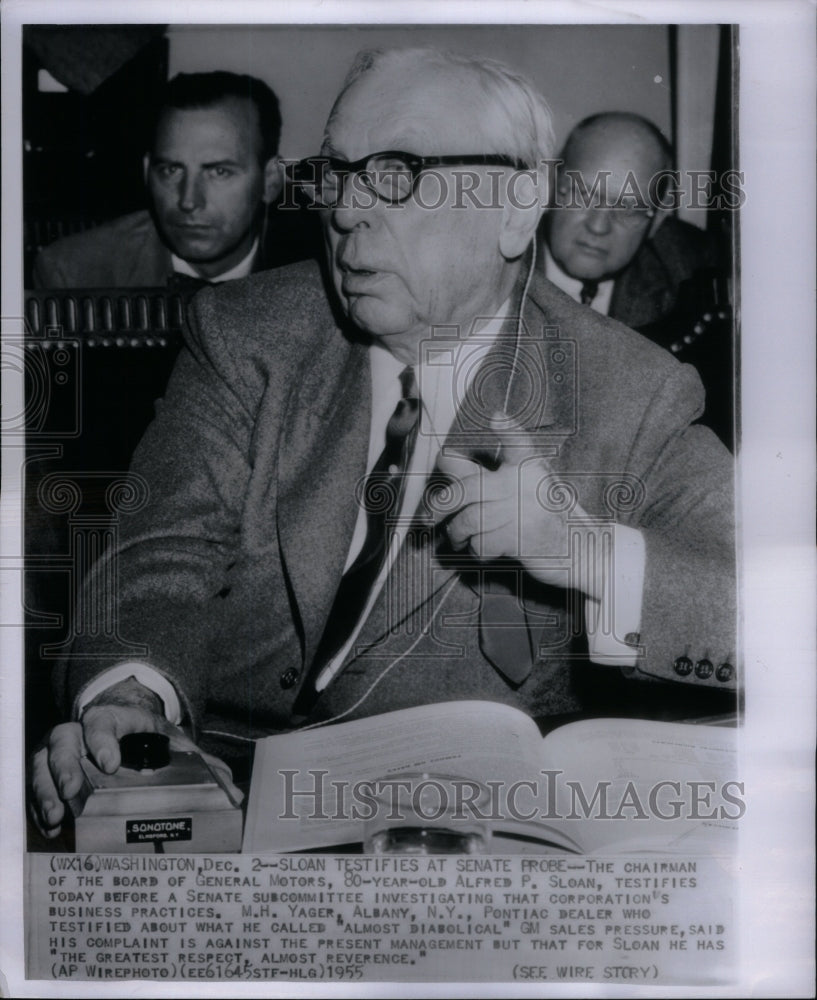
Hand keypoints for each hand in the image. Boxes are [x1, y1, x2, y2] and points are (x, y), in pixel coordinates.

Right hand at [28, 677, 238, 837]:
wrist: (125, 733)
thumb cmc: (148, 741)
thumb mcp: (173, 744)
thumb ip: (202, 764)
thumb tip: (233, 789)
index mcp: (113, 720)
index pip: (102, 722)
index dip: (102, 740)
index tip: (110, 763)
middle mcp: (80, 732)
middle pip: (62, 741)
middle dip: (65, 767)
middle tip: (73, 791)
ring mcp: (60, 752)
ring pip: (41, 763)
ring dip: (45, 790)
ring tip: (55, 818)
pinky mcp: (49, 774)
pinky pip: (36, 786)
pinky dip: (39, 807)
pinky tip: (50, 830)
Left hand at [434, 414, 602, 599]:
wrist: (578, 548)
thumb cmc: (542, 514)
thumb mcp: (525, 484)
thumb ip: (486, 473)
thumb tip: (446, 461)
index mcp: (530, 467)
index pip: (519, 443)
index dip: (508, 429)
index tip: (496, 418)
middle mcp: (525, 485)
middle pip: (468, 489)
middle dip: (441, 504)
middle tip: (432, 514)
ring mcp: (522, 512)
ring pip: (469, 520)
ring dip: (456, 532)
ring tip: (458, 536)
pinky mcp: (520, 538)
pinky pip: (482, 542)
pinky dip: (476, 549)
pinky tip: (482, 549)